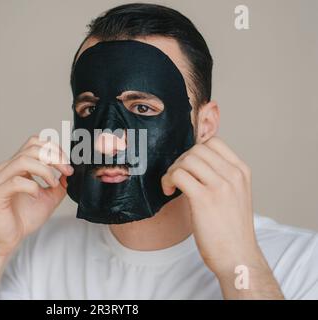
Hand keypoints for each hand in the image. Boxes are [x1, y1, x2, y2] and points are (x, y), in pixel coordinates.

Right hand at [0, 135, 72, 255]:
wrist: (9, 239)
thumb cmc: (24, 218)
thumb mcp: (49, 198)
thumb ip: (59, 184)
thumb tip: (69, 172)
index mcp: (17, 166)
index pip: (35, 143)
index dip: (54, 149)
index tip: (67, 165)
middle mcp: (7, 169)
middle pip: (32, 148)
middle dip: (54, 158)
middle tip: (66, 171)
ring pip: (23, 160)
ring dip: (45, 170)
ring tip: (53, 184)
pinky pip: (15, 181)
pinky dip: (32, 186)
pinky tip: (37, 195)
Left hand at [161, 137, 260, 275]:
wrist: (238, 257)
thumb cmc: (231, 230)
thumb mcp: (235, 195)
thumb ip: (220, 176)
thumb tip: (192, 162)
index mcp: (241, 171)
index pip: (214, 142)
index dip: (194, 151)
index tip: (188, 168)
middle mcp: (233, 175)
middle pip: (197, 149)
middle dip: (180, 161)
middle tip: (177, 179)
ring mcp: (220, 186)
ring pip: (186, 160)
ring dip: (172, 171)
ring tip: (172, 186)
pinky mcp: (204, 199)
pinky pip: (178, 175)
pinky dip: (168, 180)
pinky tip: (169, 192)